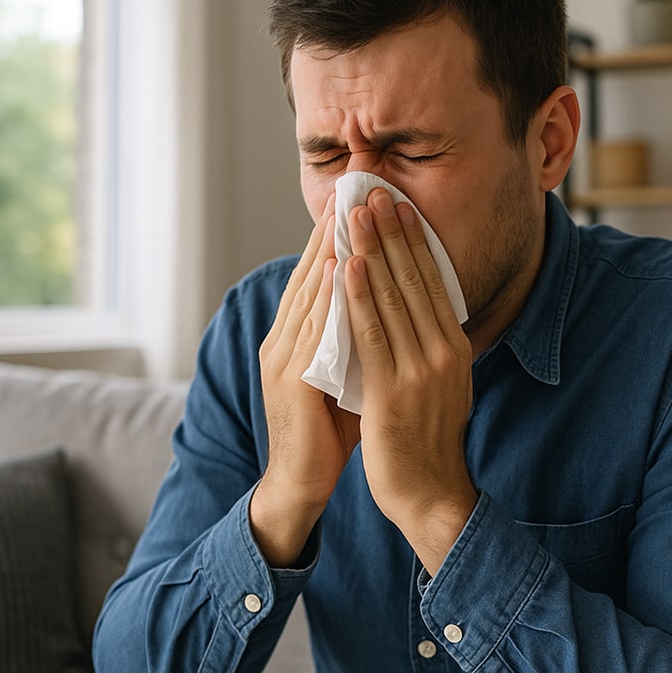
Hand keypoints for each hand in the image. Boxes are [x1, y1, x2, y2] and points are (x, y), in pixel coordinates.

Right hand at [252, 193, 361, 566]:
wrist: (301, 485)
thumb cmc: (329, 432)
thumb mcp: (346, 375)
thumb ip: (359, 341)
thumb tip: (388, 311)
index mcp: (298, 338)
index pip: (319, 277)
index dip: (337, 237)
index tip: (359, 200)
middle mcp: (284, 339)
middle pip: (309, 273)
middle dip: (331, 229)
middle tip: (353, 187)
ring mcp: (283, 358)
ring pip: (309, 293)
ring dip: (328, 250)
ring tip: (348, 211)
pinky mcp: (290, 380)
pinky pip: (311, 329)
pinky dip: (325, 295)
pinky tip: (338, 267)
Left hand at [345, 188, 477, 574]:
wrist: (429, 491)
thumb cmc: (427, 438)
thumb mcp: (441, 382)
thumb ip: (430, 344)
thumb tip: (418, 307)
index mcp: (455, 346)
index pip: (432, 281)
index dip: (412, 239)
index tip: (395, 204)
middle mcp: (443, 352)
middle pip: (414, 279)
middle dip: (390, 232)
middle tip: (372, 191)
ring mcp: (420, 370)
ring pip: (392, 297)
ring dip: (371, 250)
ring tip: (355, 214)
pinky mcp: (392, 391)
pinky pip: (371, 334)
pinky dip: (358, 296)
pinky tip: (347, 266)